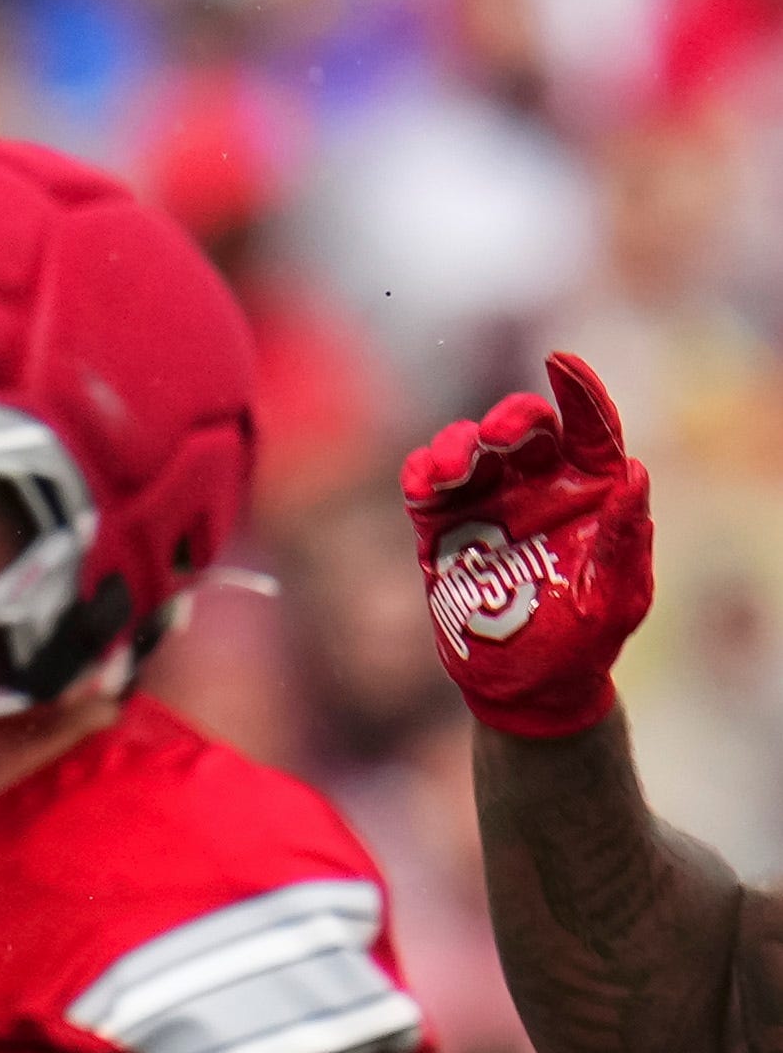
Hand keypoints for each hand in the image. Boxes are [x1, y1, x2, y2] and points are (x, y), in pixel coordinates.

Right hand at [402, 350, 652, 740]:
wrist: (526, 689)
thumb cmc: (584, 644)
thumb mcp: (618, 596)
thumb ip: (624, 538)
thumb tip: (632, 475)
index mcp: (592, 491)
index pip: (590, 428)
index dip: (579, 391)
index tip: (559, 363)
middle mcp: (539, 488)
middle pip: (524, 430)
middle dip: (510, 421)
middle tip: (499, 437)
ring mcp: (488, 506)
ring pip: (468, 450)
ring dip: (458, 446)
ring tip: (454, 468)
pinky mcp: (442, 532)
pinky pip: (424, 488)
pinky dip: (421, 474)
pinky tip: (426, 483)